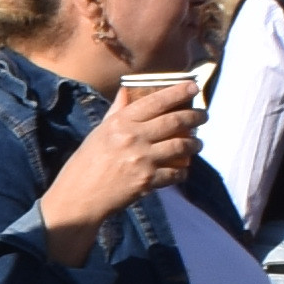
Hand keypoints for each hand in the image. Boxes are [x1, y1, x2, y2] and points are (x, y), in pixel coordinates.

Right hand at [39, 72, 200, 249]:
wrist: (79, 197)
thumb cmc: (86, 163)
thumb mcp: (99, 132)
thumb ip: (116, 112)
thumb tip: (127, 91)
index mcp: (120, 123)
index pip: (156, 101)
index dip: (179, 91)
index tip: (194, 86)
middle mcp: (133, 138)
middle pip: (175, 121)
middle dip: (196, 116)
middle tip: (204, 115)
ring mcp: (142, 160)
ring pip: (180, 146)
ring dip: (195, 144)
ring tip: (198, 143)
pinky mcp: (147, 181)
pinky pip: (175, 173)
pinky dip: (182, 172)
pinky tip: (184, 170)